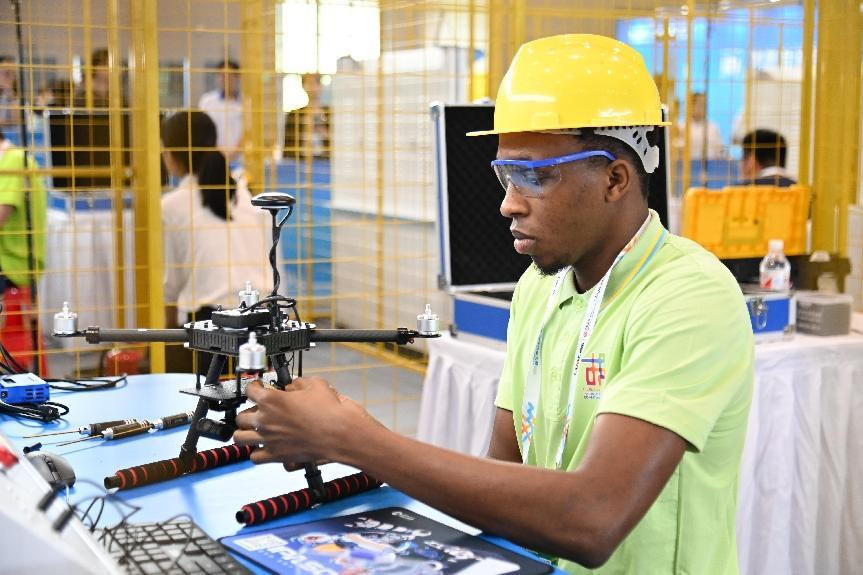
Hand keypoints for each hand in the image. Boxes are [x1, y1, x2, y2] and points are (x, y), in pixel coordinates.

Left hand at [233, 377, 371, 465]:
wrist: (339, 433)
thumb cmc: (329, 411)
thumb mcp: (315, 385)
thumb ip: (298, 384)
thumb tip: (293, 386)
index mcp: (271, 400)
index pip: (249, 390)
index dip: (254, 387)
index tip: (258, 388)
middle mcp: (265, 420)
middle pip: (240, 416)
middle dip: (248, 412)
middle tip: (257, 411)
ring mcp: (268, 439)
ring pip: (239, 438)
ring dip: (245, 432)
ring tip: (254, 430)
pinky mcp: (275, 455)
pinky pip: (254, 457)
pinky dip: (256, 452)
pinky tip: (264, 447)